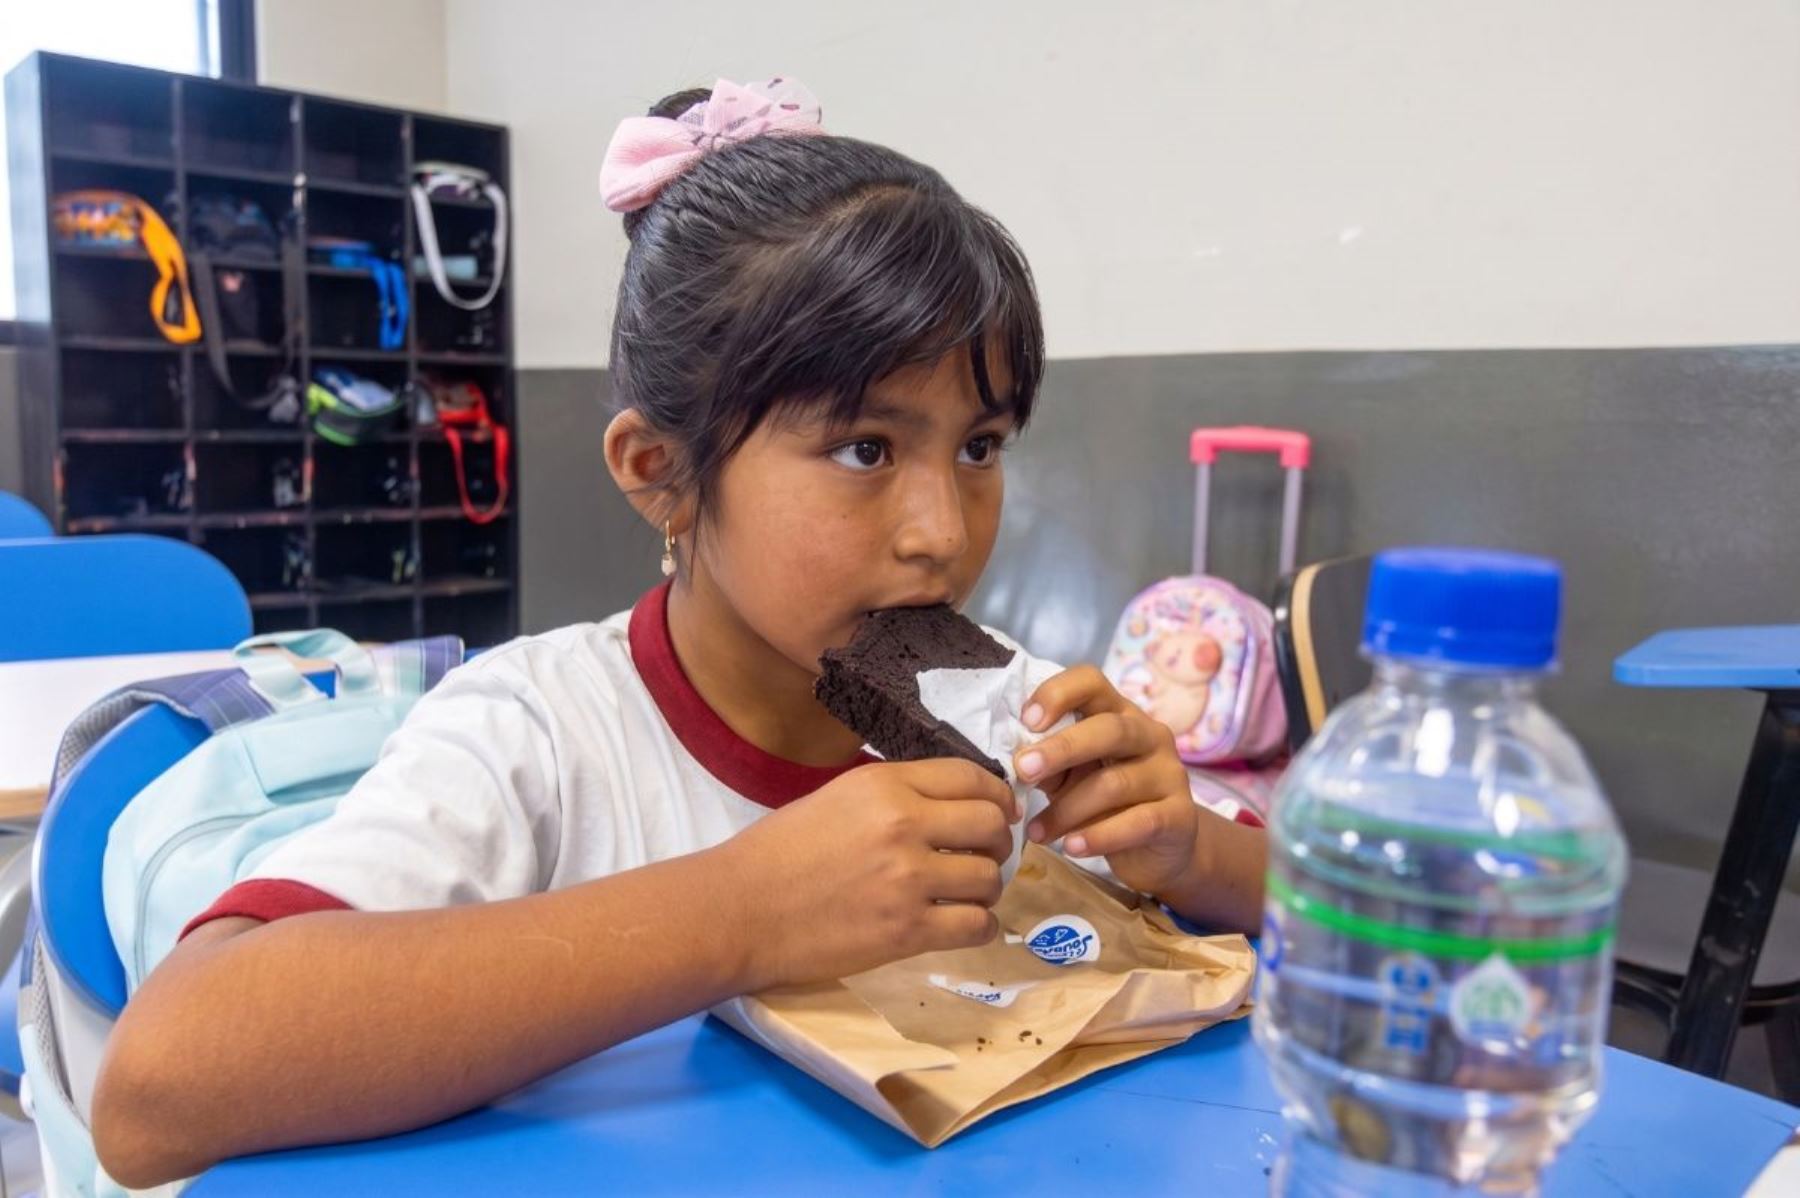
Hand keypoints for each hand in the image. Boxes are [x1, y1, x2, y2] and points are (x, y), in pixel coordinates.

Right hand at [719, 760, 1016, 990]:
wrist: (739, 910)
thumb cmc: (777, 853)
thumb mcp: (837, 799)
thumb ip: (894, 796)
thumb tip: (948, 806)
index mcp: (885, 785)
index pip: (971, 778)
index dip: (997, 796)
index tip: (1000, 812)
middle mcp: (905, 824)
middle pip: (991, 825)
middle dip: (999, 842)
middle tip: (985, 857)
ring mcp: (909, 879)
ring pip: (990, 879)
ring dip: (988, 888)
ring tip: (969, 895)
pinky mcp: (908, 930)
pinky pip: (976, 926)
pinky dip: (979, 927)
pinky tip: (962, 925)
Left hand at [1012, 665, 1199, 897]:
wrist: (1160, 850)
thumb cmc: (1105, 804)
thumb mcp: (1072, 777)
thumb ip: (1048, 764)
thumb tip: (1011, 761)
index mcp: (1119, 714)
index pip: (1092, 682)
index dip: (1058, 694)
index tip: (1027, 720)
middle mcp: (1149, 736)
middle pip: (1109, 729)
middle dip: (1061, 748)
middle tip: (1024, 770)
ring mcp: (1169, 774)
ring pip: (1115, 783)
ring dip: (1067, 809)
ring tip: (1036, 831)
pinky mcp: (1180, 816)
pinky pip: (1138, 822)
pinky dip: (1099, 836)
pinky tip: (1072, 847)